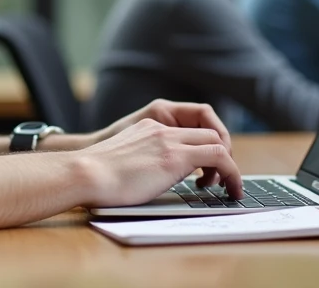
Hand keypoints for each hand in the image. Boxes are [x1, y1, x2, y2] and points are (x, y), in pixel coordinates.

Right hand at [92, 99, 231, 186]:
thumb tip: (140, 183)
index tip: (203, 172)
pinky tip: (230, 189)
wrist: (85, 173)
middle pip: (207, 132)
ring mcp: (169, 141)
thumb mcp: (118, 162)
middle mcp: (160, 129)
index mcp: (147, 128)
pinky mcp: (176, 157)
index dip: (202, 149)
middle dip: (221, 156)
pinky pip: (220, 157)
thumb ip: (135, 163)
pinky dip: (232, 173)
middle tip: (218, 181)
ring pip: (217, 142)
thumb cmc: (93, 178)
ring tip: (226, 188)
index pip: (186, 130)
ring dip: (229, 166)